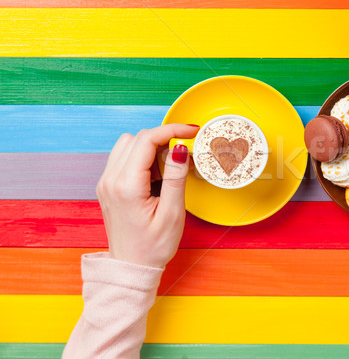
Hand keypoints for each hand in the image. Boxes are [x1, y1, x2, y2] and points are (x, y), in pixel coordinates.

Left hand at [96, 124, 199, 267]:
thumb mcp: (172, 213)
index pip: (147, 139)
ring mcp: (106, 182)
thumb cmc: (153, 247)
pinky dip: (142, 158)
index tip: (192, 131)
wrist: (132, 267)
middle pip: (137, 138)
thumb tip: (180, 147)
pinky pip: (124, 158)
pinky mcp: (108, 185)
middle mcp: (110, 180)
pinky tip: (156, 177)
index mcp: (126, 186)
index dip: (172, 129)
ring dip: (151, 148)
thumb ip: (176, 177)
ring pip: (128, 144)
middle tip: (183, 157)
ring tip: (168, 170)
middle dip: (163, 139)